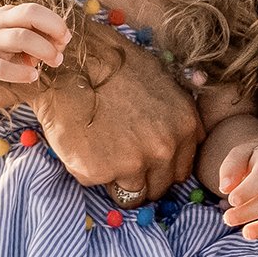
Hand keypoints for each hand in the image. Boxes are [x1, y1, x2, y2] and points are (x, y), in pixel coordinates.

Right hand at [0, 4, 71, 106]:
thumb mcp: (15, 42)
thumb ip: (37, 40)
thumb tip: (60, 45)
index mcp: (7, 15)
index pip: (35, 10)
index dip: (55, 23)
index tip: (65, 39)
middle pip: (29, 15)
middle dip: (52, 30)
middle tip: (60, 50)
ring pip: (20, 38)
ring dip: (43, 50)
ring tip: (53, 62)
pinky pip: (1, 67)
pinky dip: (21, 72)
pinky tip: (32, 76)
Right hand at [30, 30, 203, 199]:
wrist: (73, 63)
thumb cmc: (114, 66)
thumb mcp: (163, 84)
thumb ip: (175, 120)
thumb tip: (175, 139)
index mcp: (184, 127)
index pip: (181, 170)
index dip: (162, 168)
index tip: (147, 163)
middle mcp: (163, 149)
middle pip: (159, 187)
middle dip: (143, 179)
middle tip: (121, 160)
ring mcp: (132, 164)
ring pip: (131, 193)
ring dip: (117, 179)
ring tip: (100, 150)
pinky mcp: (99, 172)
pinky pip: (96, 183)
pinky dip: (88, 169)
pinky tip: (82, 142)